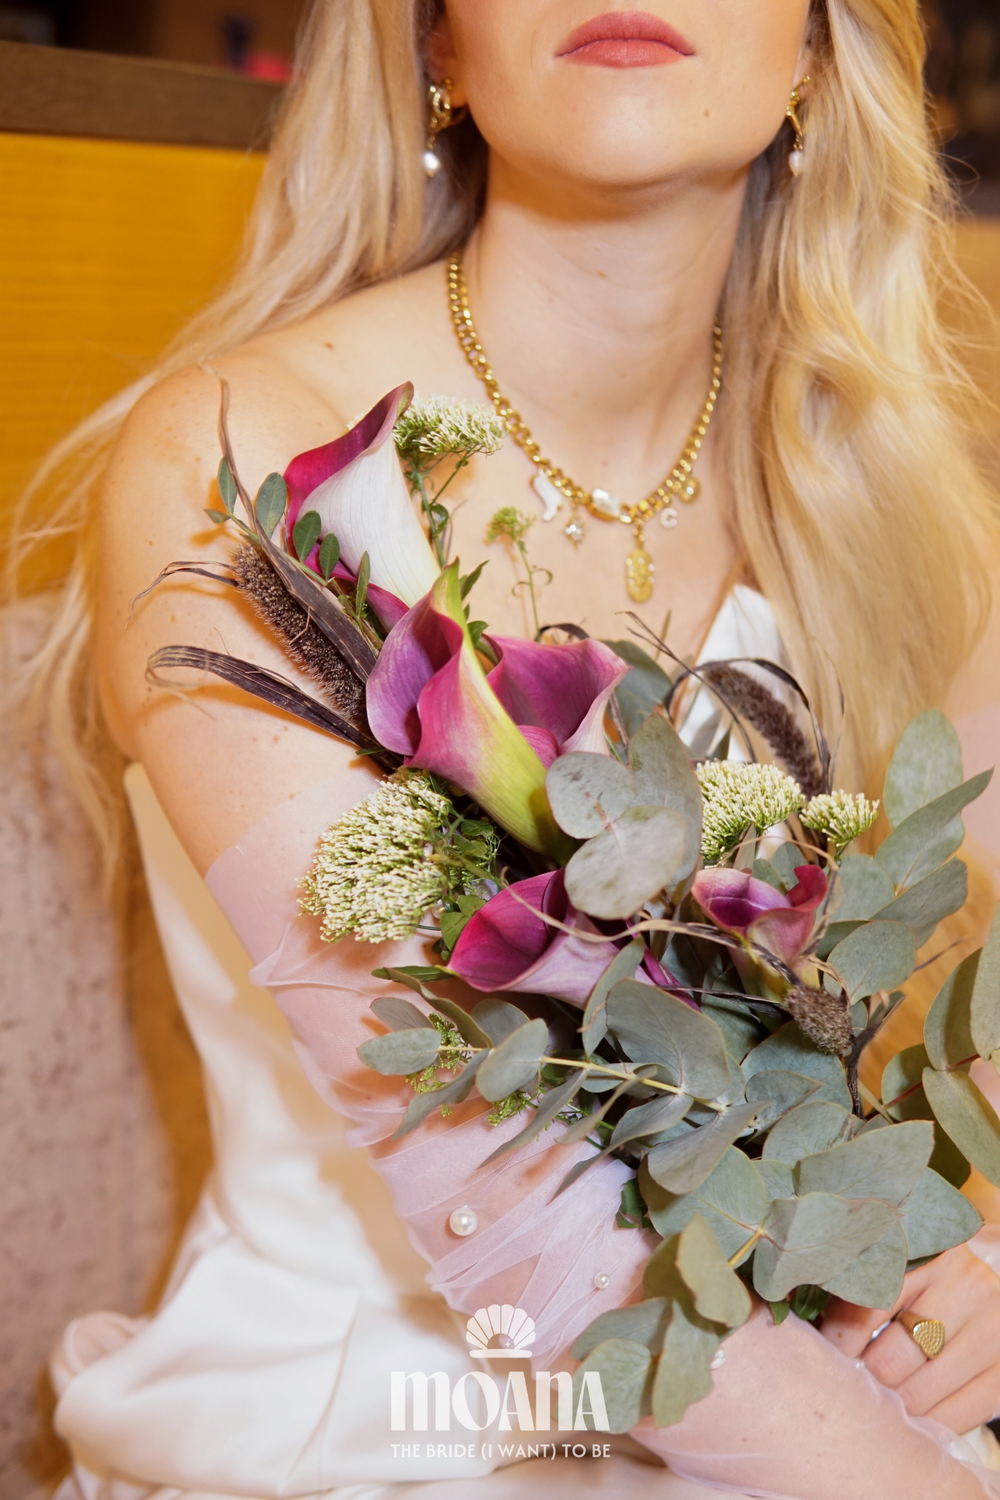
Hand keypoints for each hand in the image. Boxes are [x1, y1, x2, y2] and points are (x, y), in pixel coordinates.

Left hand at [820, 1245, 999, 1432]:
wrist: (988, 1270)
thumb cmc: (922, 1265)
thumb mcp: (890, 1256)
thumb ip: (844, 1274)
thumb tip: (783, 1301)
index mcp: (926, 1250)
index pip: (866, 1306)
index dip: (836, 1339)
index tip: (818, 1353)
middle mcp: (965, 1284)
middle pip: (891, 1358)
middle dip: (860, 1377)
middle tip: (842, 1382)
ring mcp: (992, 1328)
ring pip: (921, 1392)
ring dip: (888, 1404)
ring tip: (871, 1396)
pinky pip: (959, 1415)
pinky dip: (926, 1423)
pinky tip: (907, 1414)